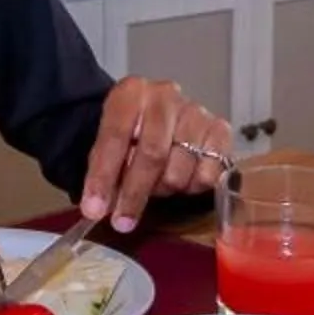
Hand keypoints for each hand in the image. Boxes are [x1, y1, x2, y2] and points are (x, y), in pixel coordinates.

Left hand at [79, 77, 233, 234]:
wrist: (157, 116)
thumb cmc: (130, 133)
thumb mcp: (108, 144)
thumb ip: (104, 172)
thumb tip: (98, 208)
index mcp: (130, 93)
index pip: (115, 137)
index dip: (103, 176)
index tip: (94, 209)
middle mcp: (165, 96)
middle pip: (152, 154)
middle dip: (135, 193)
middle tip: (122, 221)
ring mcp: (195, 112)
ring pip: (179, 170)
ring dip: (164, 189)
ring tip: (156, 185)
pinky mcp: (219, 130)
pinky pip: (207, 175)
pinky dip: (192, 187)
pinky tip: (182, 178)